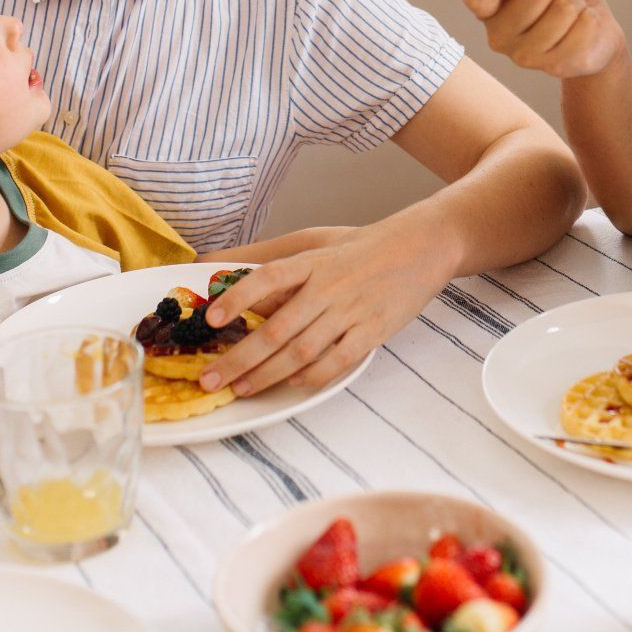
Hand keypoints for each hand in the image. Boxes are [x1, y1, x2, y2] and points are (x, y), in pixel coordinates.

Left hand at [197, 221, 450, 396]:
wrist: (422, 247)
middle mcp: (327, 286)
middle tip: (210, 379)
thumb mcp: (318, 242)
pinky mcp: (373, 331)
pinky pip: (337, 361)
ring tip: (240, 389)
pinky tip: (292, 385)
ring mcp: (351, 311)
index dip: (238, 298)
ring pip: (301, 351)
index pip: (267, 277)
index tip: (211, 320)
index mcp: (311, 261)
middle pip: (276, 329)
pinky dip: (312, 376)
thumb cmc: (362, 247)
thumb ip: (277, 262)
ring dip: (267, 374)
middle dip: (239, 359)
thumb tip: (224, 274)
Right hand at [460, 0, 628, 79]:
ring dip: (576, 1)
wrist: (593, 27)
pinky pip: (583, 26)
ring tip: (572, 10)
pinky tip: (582, 25)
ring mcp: (525, 55)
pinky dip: (590, 18)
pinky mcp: (555, 66)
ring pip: (564, 8)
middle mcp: (499, 36)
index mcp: (489, 10)